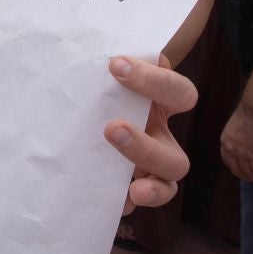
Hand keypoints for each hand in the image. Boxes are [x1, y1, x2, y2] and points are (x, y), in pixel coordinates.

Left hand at [104, 54, 196, 212]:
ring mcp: (148, 165)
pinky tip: (112, 202)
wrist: (74, 102)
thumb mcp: (103, 70)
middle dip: (147, 146)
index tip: (115, 65)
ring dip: (154, 188)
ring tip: (135, 191)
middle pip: (176, 155)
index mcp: (161, 103)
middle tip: (111, 129)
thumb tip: (90, 49)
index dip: (153, 81)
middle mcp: (160, 135)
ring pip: (167, 184)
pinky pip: (134, 202)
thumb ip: (104, 63)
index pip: (178, 92)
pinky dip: (125, 204)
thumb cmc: (96, 80)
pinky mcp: (127, 183)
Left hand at [220, 106, 252, 182]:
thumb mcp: (237, 127)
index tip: (248, 170)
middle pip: (238, 172)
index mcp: (225, 142)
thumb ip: (239, 138)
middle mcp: (230, 151)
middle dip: (250, 177)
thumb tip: (247, 145)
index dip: (238, 169)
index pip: (228, 162)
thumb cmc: (251, 112)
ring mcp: (241, 155)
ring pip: (250, 175)